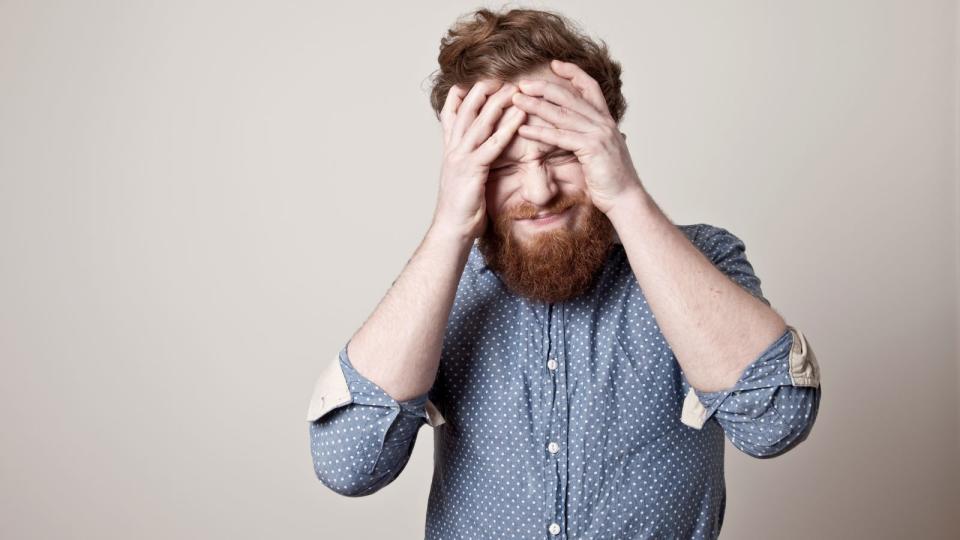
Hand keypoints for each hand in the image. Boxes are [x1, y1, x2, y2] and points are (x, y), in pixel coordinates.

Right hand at [431, 79, 526, 241]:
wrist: (451, 230)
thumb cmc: (461, 210)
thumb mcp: (463, 180)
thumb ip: (470, 164)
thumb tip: (481, 157)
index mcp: (450, 151)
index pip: (451, 114)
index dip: (461, 95)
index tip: (474, 81)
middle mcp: (453, 150)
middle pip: (465, 110)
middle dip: (482, 90)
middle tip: (499, 76)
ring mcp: (461, 158)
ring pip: (479, 122)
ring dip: (497, 102)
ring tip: (514, 87)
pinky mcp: (472, 170)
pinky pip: (492, 144)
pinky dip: (507, 128)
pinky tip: (519, 116)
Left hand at [510, 59, 642, 214]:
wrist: (626, 199)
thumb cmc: (612, 180)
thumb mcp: (603, 152)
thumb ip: (594, 138)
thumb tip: (586, 135)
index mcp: (606, 120)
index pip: (590, 87)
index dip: (572, 73)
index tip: (554, 64)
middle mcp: (604, 122)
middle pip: (571, 96)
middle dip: (544, 87)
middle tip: (522, 83)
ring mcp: (599, 134)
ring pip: (562, 114)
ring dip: (536, 105)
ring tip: (516, 100)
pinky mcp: (592, 148)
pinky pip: (560, 137)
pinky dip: (540, 132)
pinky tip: (523, 130)